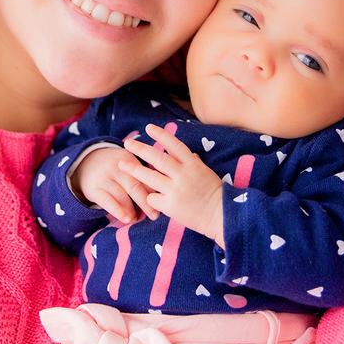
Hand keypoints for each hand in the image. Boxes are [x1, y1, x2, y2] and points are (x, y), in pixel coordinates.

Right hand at [72, 146, 156, 223]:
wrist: (86, 162)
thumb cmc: (115, 167)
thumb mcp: (128, 164)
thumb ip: (142, 175)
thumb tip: (161, 195)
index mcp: (129, 158)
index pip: (145, 176)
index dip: (155, 191)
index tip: (164, 203)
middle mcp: (116, 167)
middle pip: (135, 186)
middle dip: (146, 203)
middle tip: (155, 215)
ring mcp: (104, 177)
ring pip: (122, 196)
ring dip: (132, 210)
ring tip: (139, 219)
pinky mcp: (93, 188)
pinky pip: (107, 202)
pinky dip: (118, 211)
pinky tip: (126, 219)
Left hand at [121, 124, 225, 246]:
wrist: (220, 216)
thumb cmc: (214, 194)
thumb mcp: (206, 173)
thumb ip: (194, 163)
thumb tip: (189, 154)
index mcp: (192, 164)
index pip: (174, 145)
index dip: (161, 135)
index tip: (149, 128)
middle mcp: (182, 174)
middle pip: (157, 158)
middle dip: (140, 149)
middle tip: (127, 142)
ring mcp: (175, 190)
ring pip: (149, 177)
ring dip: (134, 170)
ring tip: (122, 165)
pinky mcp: (170, 206)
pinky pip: (152, 198)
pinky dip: (150, 197)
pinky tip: (151, 199)